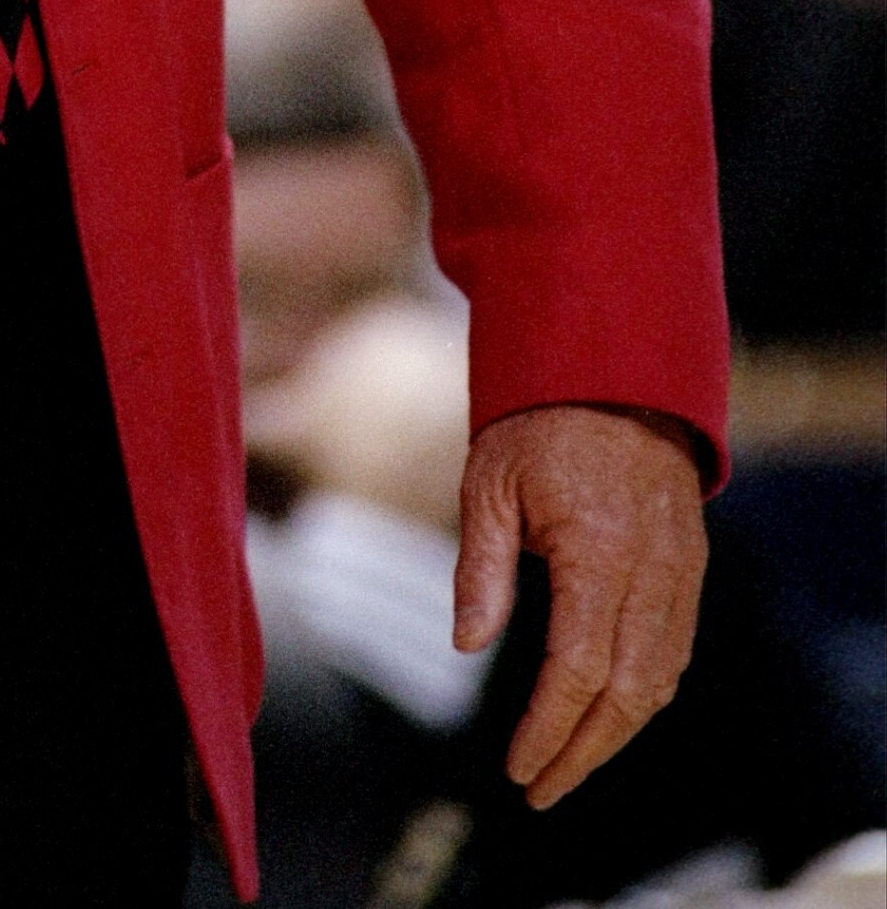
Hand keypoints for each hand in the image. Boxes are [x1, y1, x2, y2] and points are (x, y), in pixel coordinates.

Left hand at [454, 402, 706, 808]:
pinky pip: (677, 650)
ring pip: (660, 681)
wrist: (614, 370)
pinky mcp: (691, 567)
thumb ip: (482, 567)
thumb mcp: (490, 482)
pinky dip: (646, 694)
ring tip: (568, 762)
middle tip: (540, 788)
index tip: (518, 767)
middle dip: (582, 751)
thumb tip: (467, 645)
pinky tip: (611, 713)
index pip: (578, 669)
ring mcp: (680, 570)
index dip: (549, 728)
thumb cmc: (539, 422)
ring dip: (616, 734)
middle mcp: (649, 569)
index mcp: (596, 550)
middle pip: (627, 694)